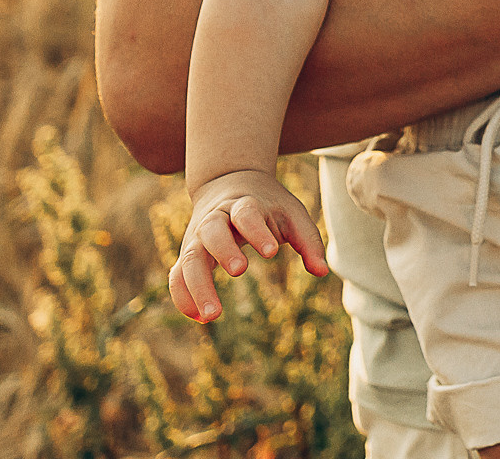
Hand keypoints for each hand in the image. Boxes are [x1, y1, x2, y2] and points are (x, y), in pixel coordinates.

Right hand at [168, 169, 328, 323]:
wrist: (230, 181)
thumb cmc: (267, 205)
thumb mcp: (291, 213)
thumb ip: (308, 241)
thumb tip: (323, 272)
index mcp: (243, 204)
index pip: (247, 213)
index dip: (258, 230)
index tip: (272, 251)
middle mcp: (215, 218)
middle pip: (211, 231)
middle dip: (224, 250)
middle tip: (240, 271)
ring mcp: (197, 236)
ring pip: (189, 258)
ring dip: (197, 286)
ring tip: (213, 316)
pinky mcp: (188, 253)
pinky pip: (177, 275)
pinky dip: (182, 296)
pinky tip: (198, 318)